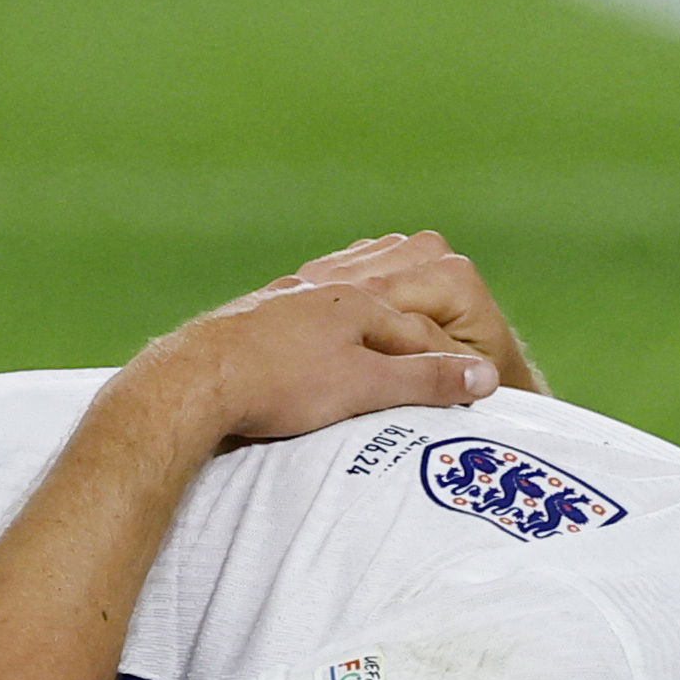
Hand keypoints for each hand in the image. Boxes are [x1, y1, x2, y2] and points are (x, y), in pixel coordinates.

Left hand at [157, 233, 533, 441]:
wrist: (193, 379)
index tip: (462, 391)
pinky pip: (297, 323)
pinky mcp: (249, 321)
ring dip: (356, 334)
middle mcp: (320, 288)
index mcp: (355, 298)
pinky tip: (306, 356)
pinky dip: (316, 338)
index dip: (441, 362)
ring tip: (368, 361)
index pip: (417, 328)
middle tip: (424, 370)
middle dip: (403, 336)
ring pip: (334, 310)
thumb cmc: (281, 383)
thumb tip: (486, 376)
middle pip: (379, 306)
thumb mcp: (364, 386)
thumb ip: (425, 380)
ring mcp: (281, 301)